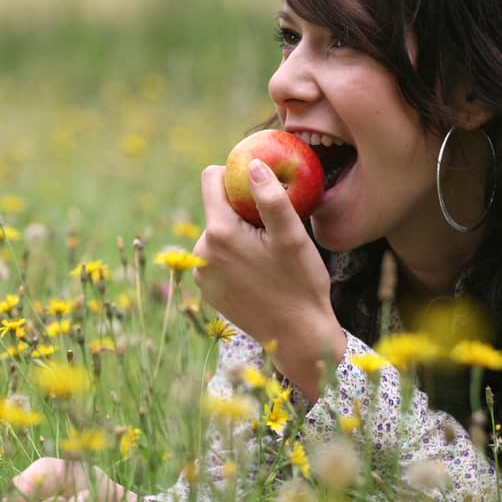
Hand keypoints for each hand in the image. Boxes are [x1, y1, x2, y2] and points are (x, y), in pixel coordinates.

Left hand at [192, 160, 344, 398]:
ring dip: (238, 234)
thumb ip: (271, 198)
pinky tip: (259, 273)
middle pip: (216, 207)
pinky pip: (217, 258)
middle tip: (272, 228)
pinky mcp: (207, 290)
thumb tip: (253, 163)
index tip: (257, 186)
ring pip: (218, 234)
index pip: (211, 178)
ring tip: (268, 255)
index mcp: (219, 232)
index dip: (234, 175)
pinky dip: (235, 257)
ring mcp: (201, 273)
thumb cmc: (300, 284)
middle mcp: (202, 251)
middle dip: (240, 209)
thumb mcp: (292, 237)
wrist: (298, 338)